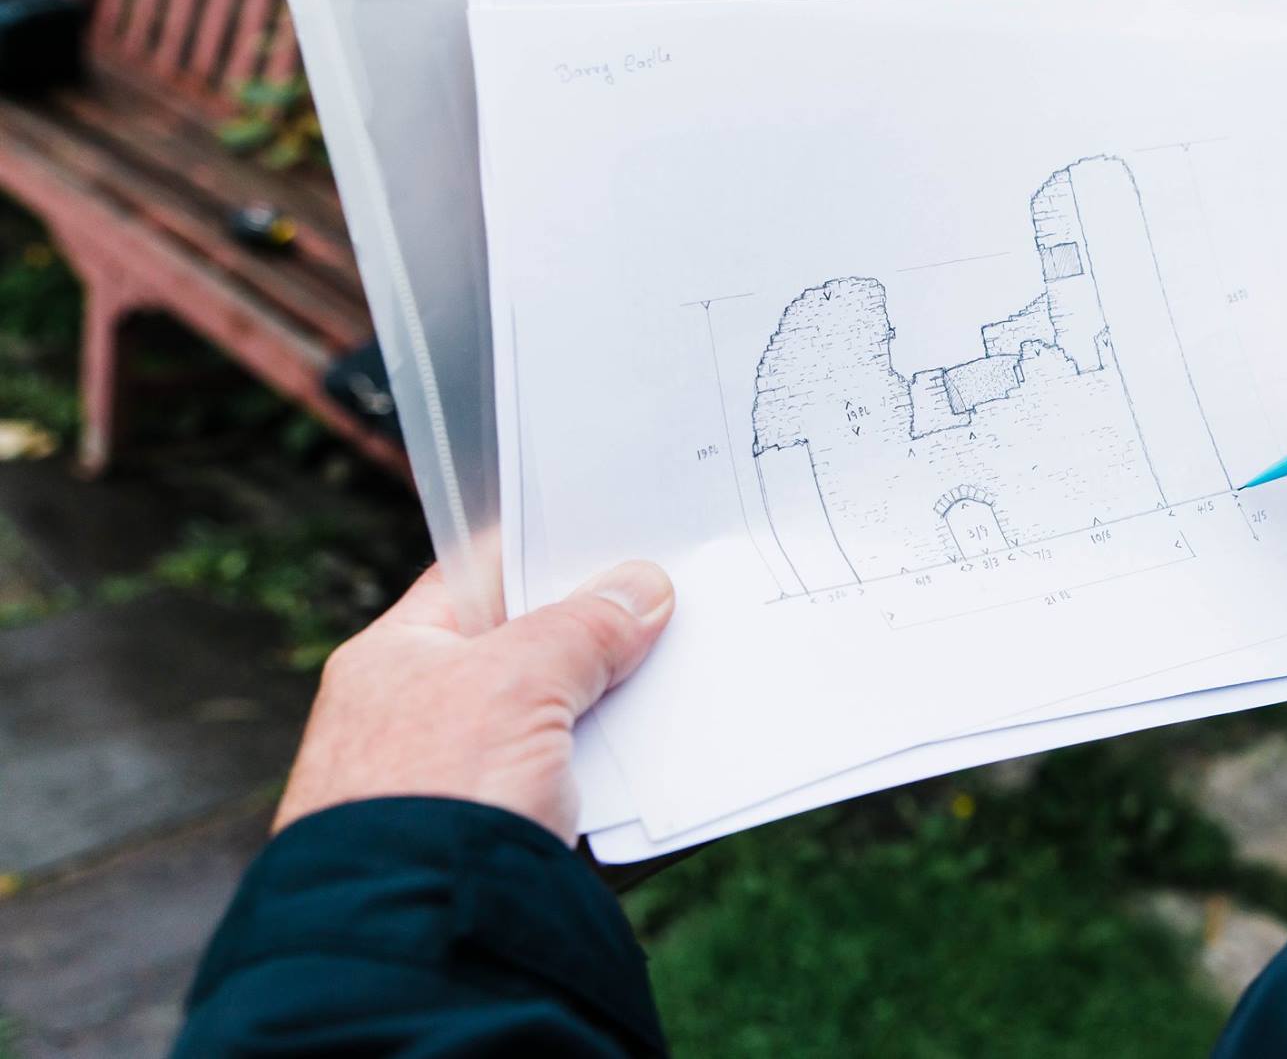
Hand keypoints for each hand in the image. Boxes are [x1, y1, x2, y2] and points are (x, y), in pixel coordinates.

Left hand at [273, 558, 674, 842]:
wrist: (420, 945)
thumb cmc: (434, 797)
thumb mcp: (513, 681)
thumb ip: (582, 627)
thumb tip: (641, 588)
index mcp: (396, 663)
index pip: (477, 578)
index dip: (546, 546)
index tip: (617, 527)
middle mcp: (429, 723)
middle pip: (535, 655)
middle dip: (605, 634)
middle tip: (680, 595)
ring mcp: (476, 790)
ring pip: (572, 729)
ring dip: (630, 710)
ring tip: (703, 667)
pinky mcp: (521, 850)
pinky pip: (596, 799)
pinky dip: (640, 781)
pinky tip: (691, 754)